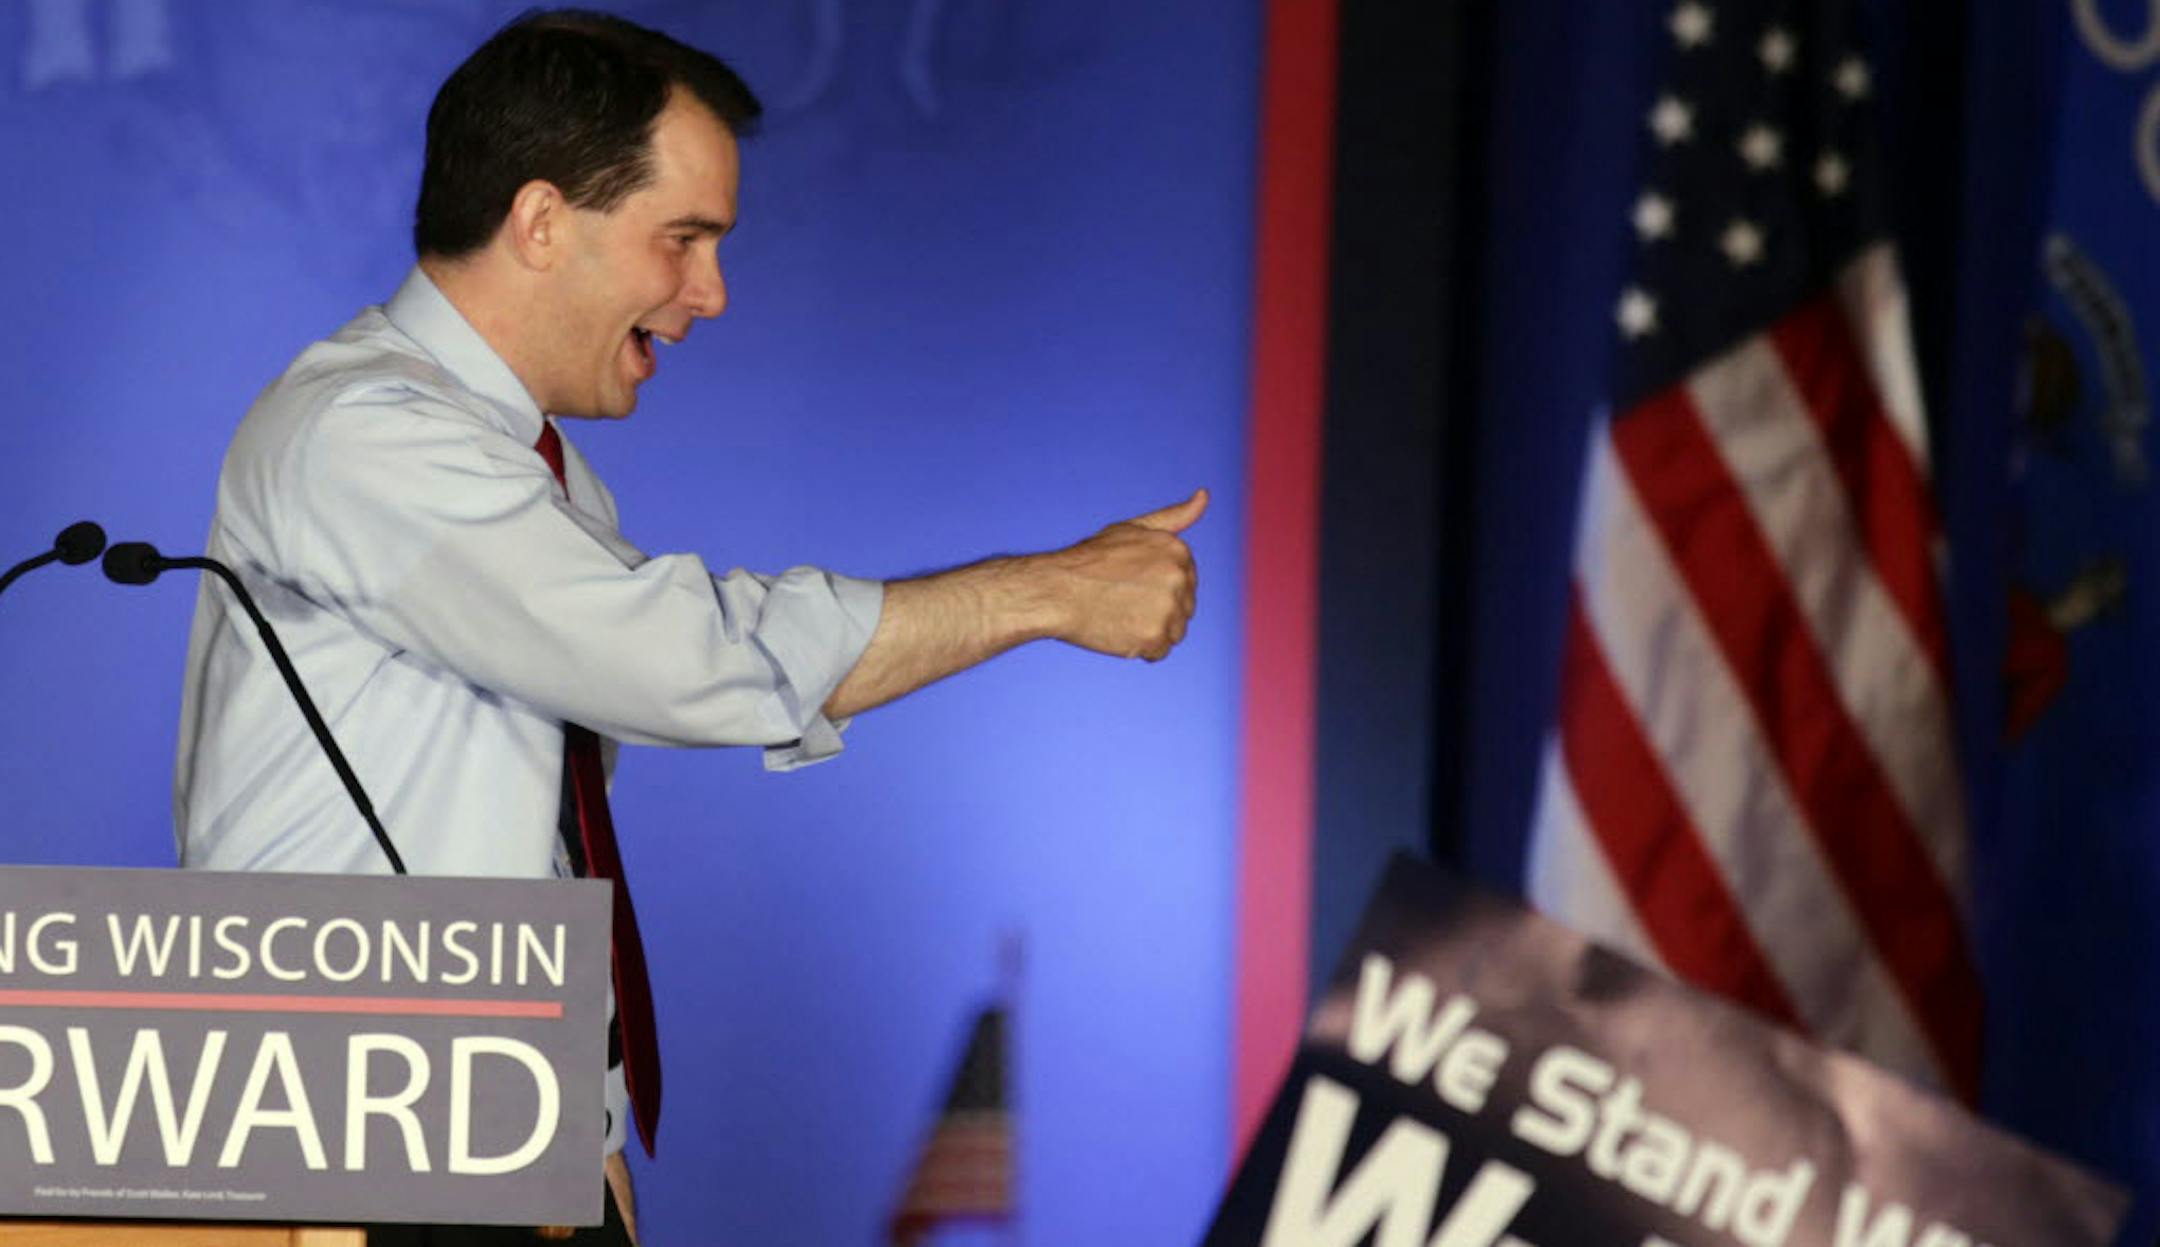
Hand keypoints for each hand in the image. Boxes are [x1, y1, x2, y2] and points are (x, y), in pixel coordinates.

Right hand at [1049, 488, 1204, 660]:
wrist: (1056, 590)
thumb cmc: (1090, 561)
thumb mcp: (1133, 528)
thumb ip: (1174, 516)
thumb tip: (1204, 495)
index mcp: (1178, 551)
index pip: (1186, 583)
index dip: (1158, 588)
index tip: (1133, 583)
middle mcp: (1178, 577)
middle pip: (1184, 609)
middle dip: (1158, 610)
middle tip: (1123, 600)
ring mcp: (1167, 608)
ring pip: (1174, 633)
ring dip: (1151, 631)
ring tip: (1121, 615)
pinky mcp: (1154, 636)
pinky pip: (1158, 652)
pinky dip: (1139, 648)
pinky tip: (1118, 630)